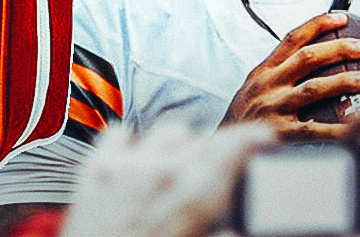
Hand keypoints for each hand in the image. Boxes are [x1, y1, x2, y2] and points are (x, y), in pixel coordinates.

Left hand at [61, 122, 274, 236]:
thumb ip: (223, 231)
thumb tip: (238, 229)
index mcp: (195, 197)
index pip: (230, 147)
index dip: (252, 138)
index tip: (264, 139)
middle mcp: (163, 172)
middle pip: (203, 138)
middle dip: (219, 148)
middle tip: (223, 166)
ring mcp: (126, 166)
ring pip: (167, 131)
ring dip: (179, 146)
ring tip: (180, 168)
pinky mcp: (95, 167)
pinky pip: (120, 133)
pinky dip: (132, 144)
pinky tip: (136, 162)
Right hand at [221, 12, 359, 138]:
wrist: (226, 142)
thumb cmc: (246, 113)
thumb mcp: (256, 84)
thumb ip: (281, 72)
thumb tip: (317, 58)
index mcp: (265, 70)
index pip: (292, 39)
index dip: (317, 25)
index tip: (341, 18)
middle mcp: (269, 84)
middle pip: (308, 58)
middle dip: (340, 48)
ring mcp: (274, 106)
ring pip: (313, 88)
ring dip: (344, 81)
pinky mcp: (280, 131)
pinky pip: (314, 130)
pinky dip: (338, 129)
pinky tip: (357, 128)